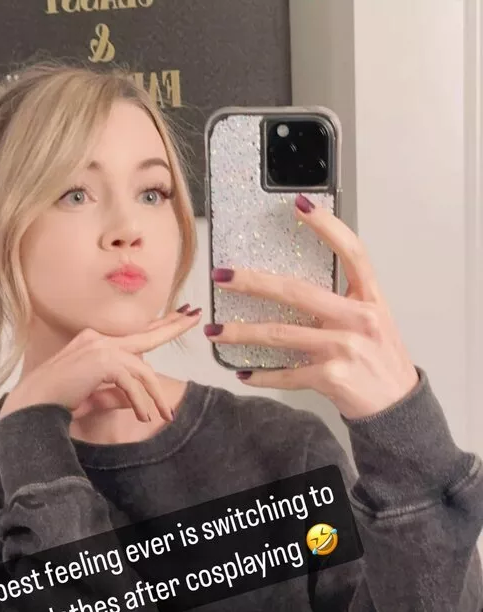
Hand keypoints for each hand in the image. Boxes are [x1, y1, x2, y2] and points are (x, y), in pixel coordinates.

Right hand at [0, 305, 200, 424]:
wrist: (32, 405)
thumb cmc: (57, 401)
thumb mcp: (95, 395)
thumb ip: (118, 393)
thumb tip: (142, 401)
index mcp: (95, 341)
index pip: (133, 333)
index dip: (158, 325)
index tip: (179, 316)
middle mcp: (99, 338)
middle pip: (145, 335)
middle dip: (172, 327)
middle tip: (195, 318)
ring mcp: (100, 348)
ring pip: (143, 370)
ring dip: (156, 396)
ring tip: (166, 416)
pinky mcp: (102, 363)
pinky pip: (132, 384)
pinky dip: (140, 402)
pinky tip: (144, 417)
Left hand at [204, 195, 418, 419]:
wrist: (397, 405)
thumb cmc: (382, 361)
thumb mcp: (374, 321)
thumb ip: (343, 302)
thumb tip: (294, 288)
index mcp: (370, 298)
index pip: (352, 252)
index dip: (327, 226)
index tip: (300, 206)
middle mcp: (358, 318)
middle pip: (297, 292)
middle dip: (253, 283)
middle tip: (222, 276)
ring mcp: (344, 348)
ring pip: (281, 335)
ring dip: (242, 333)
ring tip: (215, 332)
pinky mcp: (331, 377)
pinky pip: (287, 373)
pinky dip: (261, 376)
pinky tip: (243, 373)